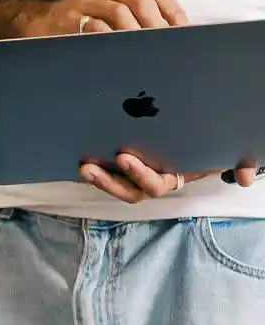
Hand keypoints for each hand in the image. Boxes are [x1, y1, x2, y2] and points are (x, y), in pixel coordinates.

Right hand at [16, 0, 187, 36]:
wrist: (42, 29)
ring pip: (119, 11)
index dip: (171, 11)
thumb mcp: (113, 10)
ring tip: (146, 49)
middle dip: (155, 23)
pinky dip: (112, 38)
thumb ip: (139, 13)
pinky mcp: (69, 18)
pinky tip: (122, 51)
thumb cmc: (86, 22)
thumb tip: (175, 31)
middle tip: (164, 43)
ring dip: (136, 32)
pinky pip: (96, 27)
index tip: (181, 31)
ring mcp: (83, 0)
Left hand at [80, 152, 258, 203]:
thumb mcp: (221, 152)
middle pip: (127, 189)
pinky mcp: (120, 165)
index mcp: (170, 177)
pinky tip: (77, 157)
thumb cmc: (207, 145)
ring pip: (113, 183)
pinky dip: (94, 168)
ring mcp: (133, 173)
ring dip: (96, 178)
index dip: (138, 174)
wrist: (199, 134)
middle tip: (89, 168)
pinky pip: (105, 171)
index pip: (153, 185)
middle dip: (108, 181)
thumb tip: (247, 178)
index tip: (124, 158)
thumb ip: (238, 164)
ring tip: (81, 167)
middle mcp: (149, 179)